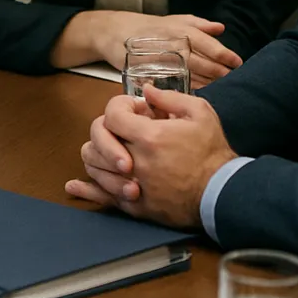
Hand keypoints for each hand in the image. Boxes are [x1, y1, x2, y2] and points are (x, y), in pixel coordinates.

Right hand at [52, 10, 241, 88]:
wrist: (115, 32)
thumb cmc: (148, 27)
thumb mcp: (173, 20)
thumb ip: (198, 24)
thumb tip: (221, 28)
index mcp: (181, 31)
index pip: (210, 46)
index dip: (225, 57)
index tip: (238, 65)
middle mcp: (174, 44)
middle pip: (203, 64)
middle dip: (220, 74)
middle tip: (233, 82)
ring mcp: (162, 59)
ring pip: (191, 76)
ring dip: (207, 84)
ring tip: (220, 90)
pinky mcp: (151, 72)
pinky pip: (173, 84)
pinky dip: (186, 90)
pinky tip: (196, 94)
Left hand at [65, 86, 236, 227]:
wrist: (223, 194)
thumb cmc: (212, 153)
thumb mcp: (200, 114)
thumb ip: (169, 98)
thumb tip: (146, 91)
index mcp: (149, 137)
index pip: (112, 115)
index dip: (120, 107)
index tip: (137, 110)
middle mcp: (136, 162)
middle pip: (97, 138)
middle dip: (106, 128)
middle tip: (124, 130)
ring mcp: (133, 185)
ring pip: (94, 165)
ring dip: (98, 152)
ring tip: (109, 148)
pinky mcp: (135, 206)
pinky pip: (103, 198)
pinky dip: (86, 190)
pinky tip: (73, 186)